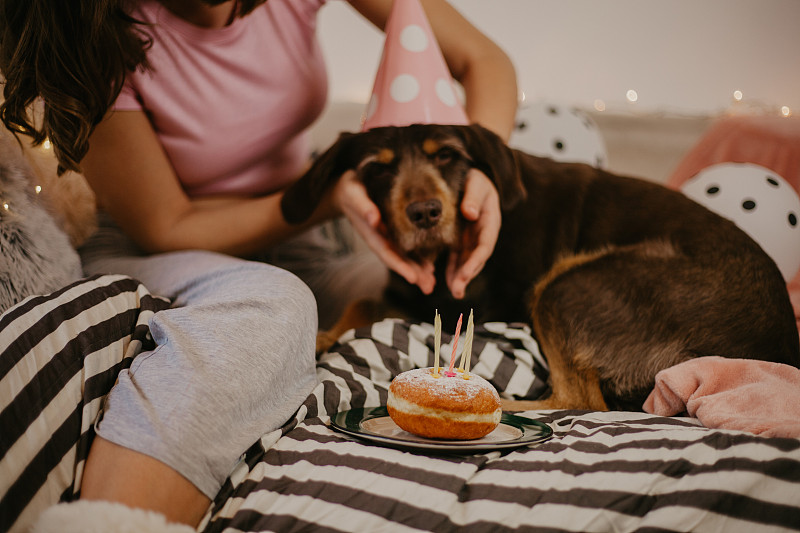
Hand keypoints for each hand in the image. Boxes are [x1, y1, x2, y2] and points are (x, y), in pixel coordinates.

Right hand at [334, 170, 435, 293]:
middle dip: (413, 274)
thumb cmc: (351, 190)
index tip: (413, 278)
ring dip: (418, 270)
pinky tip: (430, 268)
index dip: (399, 266)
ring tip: (432, 283)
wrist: (348, 189)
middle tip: (429, 287)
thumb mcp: (353, 194)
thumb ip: (362, 206)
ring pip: (404, 257)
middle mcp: (380, 238)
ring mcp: (388, 237)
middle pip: (398, 260)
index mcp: (371, 233)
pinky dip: (418, 258)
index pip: (386, 253)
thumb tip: (373, 219)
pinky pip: (408, 247)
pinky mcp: (394, 231)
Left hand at [445, 169, 500, 298]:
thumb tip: (470, 213)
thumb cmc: (474, 178)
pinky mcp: (460, 240)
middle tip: (457, 290)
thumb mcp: (476, 182)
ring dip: (461, 277)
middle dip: (467, 275)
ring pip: (466, 261)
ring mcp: (471, 238)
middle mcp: (482, 233)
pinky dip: (452, 270)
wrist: (470, 176)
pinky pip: (456, 258)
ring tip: (455, 292)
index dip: (475, 260)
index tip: (466, 273)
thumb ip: (473, 196)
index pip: (484, 245)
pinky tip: (447, 283)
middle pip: (476, 258)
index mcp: (489, 221)